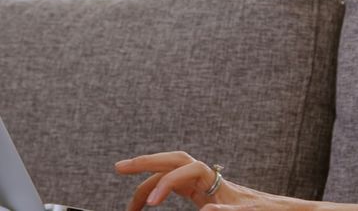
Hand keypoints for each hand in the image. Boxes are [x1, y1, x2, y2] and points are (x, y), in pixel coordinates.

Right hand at [115, 151, 301, 209]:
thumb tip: (206, 207)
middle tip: (119, 167)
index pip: (186, 169)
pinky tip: (149, 202)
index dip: (166, 183)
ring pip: (172, 172)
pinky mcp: (204, 193)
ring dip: (149, 180)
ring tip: (129, 204)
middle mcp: (210, 177)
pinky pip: (177, 185)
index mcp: (218, 180)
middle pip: (174, 160)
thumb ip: (229, 210)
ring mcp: (205, 184)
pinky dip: (160, 189)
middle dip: (147, 161)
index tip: (151, 204)